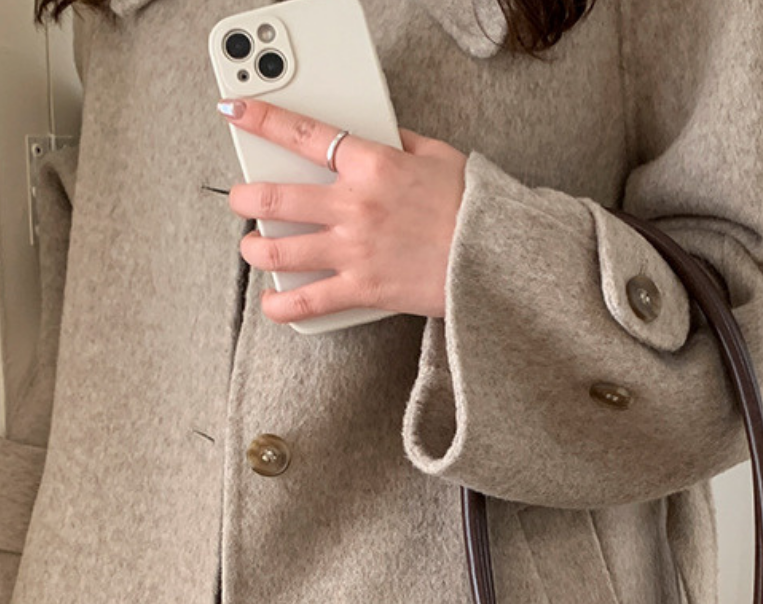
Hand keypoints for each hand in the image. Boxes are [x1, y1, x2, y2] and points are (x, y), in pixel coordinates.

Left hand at [218, 96, 467, 323]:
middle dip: (246, 197)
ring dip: (256, 248)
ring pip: (280, 250)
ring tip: (254, 248)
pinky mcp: (363, 290)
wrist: (496, 258)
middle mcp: (354, 206)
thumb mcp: (438, 156)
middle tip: (241, 198)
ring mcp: (354, 251)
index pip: (305, 135)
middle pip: (276, 197)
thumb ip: (400, 143)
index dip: (264, 120)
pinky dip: (283, 305)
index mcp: (372, 165)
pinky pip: (308, 301)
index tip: (238, 112)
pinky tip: (273, 304)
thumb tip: (379, 136)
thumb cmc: (473, 208)